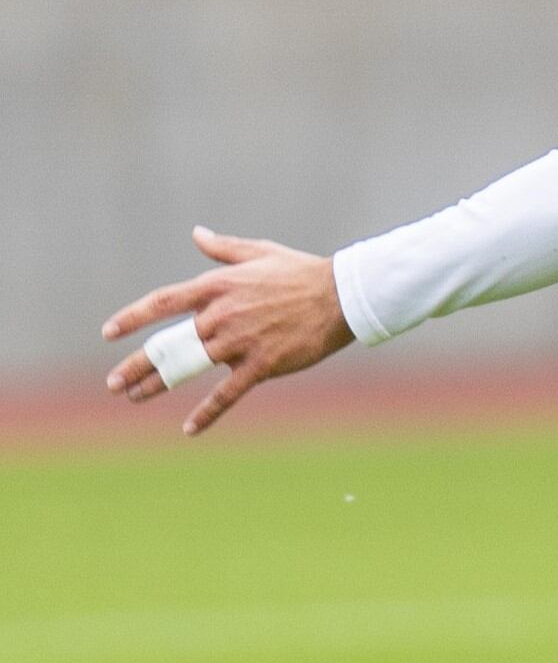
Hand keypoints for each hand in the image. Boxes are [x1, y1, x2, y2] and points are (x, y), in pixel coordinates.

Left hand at [104, 229, 351, 434]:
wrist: (343, 296)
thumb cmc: (302, 272)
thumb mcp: (260, 253)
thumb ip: (223, 249)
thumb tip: (197, 234)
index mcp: (215, 287)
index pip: (161, 303)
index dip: (132, 319)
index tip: (109, 333)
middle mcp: (220, 315)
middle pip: (166, 344)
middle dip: (135, 365)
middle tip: (113, 383)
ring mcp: (238, 342)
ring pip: (187, 368)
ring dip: (156, 385)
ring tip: (134, 397)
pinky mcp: (261, 365)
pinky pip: (227, 394)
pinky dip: (207, 413)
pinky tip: (189, 428)